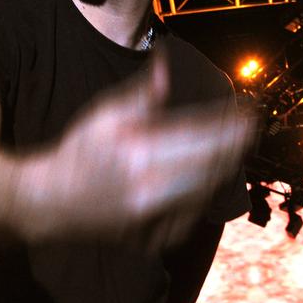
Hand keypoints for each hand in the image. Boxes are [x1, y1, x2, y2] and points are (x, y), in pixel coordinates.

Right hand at [23, 43, 251, 241]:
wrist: (50, 202)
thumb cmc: (77, 153)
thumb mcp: (104, 115)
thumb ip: (142, 95)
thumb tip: (168, 65)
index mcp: (139, 152)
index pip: (201, 136)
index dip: (230, 123)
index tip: (250, 111)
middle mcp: (150, 188)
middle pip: (212, 166)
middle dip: (236, 145)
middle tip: (251, 127)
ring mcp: (153, 218)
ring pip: (207, 191)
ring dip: (224, 167)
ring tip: (234, 147)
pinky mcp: (154, 237)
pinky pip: (192, 212)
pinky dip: (203, 191)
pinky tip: (205, 175)